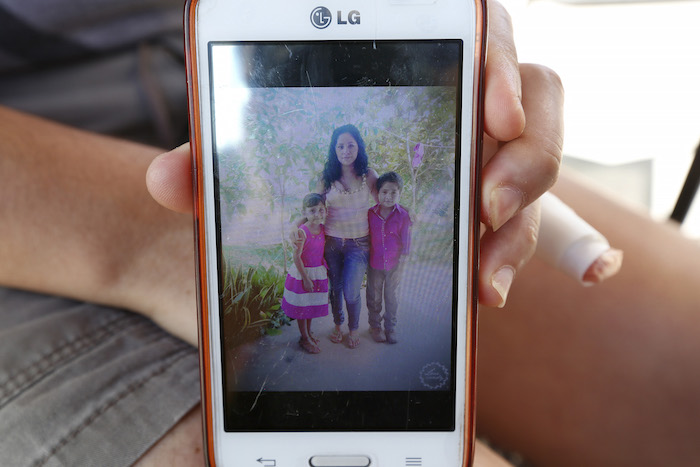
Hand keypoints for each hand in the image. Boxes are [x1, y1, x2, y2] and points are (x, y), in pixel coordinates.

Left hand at [145, 0, 563, 309]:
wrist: (325, 209)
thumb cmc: (292, 166)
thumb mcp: (258, 157)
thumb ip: (221, 155)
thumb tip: (167, 176)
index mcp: (421, 63)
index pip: (481, 34)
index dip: (498, 60)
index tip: (488, 110)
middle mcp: (468, 103)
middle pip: (534, 101)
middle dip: (527, 154)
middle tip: (487, 203)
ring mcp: (489, 155)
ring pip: (539, 167)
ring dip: (522, 219)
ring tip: (484, 270)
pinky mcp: (494, 205)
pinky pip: (523, 225)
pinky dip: (510, 258)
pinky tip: (486, 293)